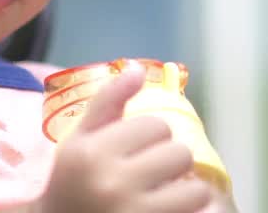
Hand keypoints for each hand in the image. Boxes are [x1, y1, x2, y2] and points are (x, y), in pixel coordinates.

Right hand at [34, 61, 211, 212]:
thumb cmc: (73, 184)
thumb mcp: (79, 141)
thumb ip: (106, 103)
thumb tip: (137, 69)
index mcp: (89, 152)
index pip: (155, 125)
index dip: (151, 138)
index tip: (136, 152)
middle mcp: (109, 181)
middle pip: (178, 152)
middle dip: (169, 163)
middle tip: (151, 177)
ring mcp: (131, 211)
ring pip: (194, 186)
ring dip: (184, 190)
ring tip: (163, 195)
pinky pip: (195, 209)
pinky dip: (189, 211)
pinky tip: (168, 210)